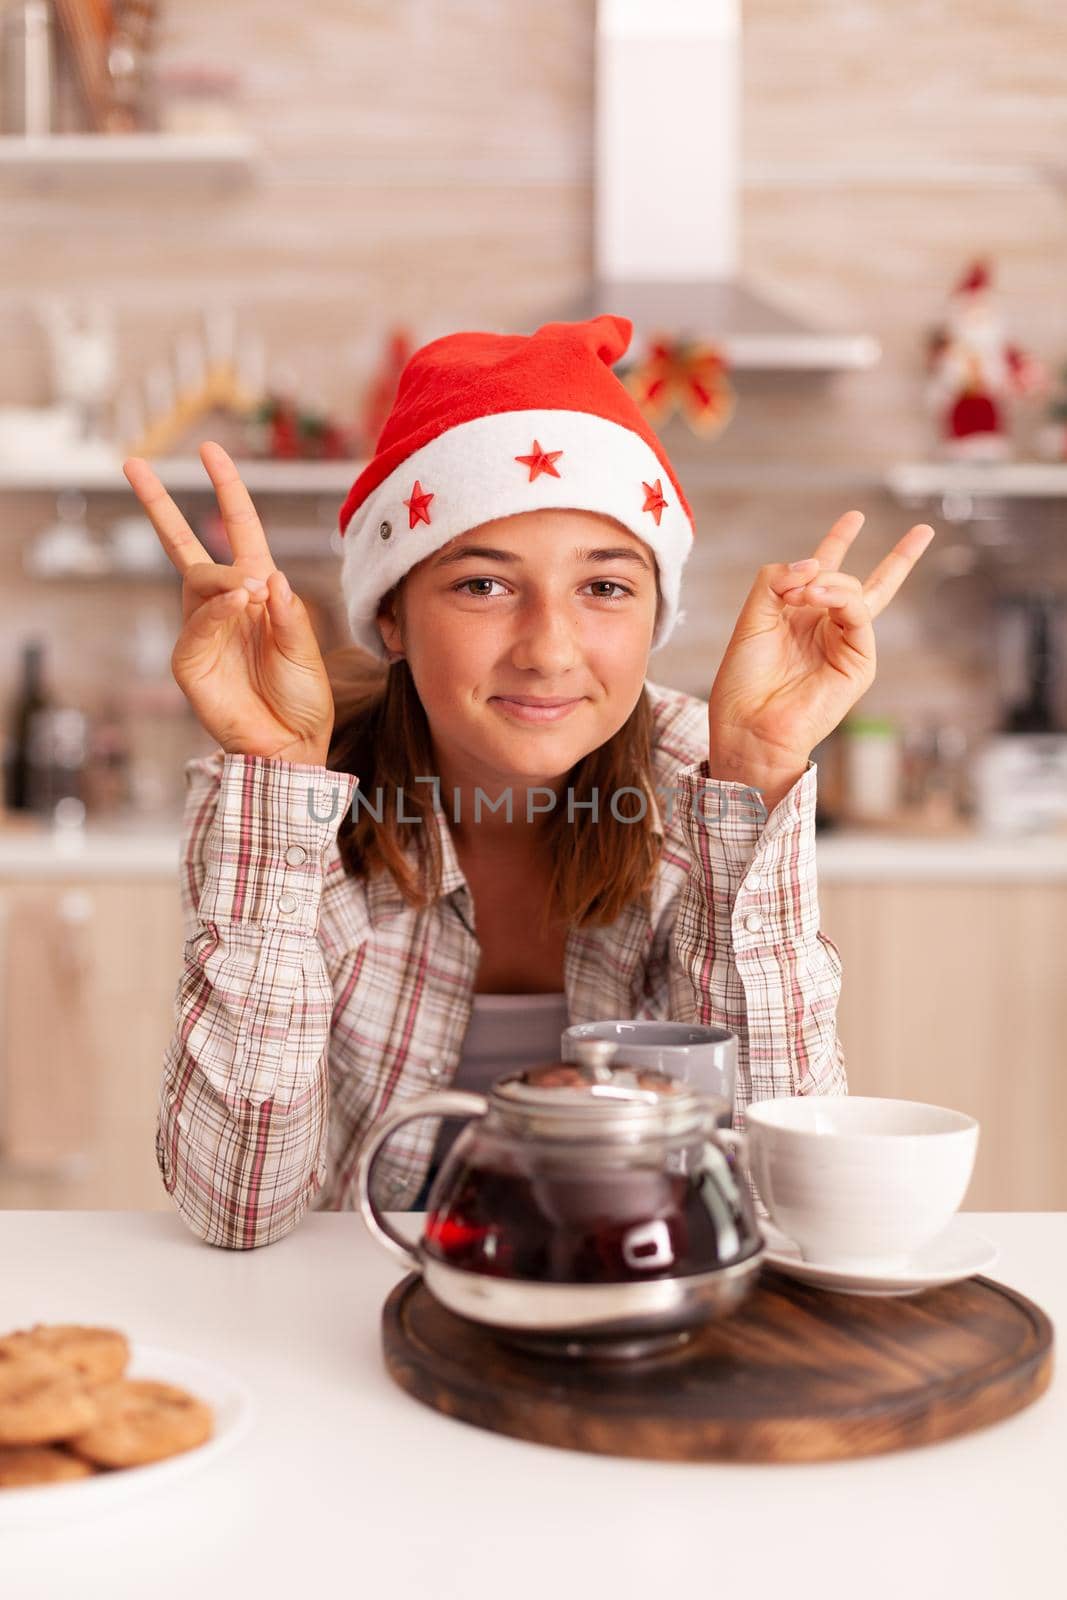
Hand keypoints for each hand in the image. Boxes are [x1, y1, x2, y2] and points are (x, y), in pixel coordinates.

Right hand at [122, 441, 334, 764]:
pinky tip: (239, 603)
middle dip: (159, 504)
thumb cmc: (303, 698)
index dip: (226, 489)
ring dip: (224, 578)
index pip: (239, 529)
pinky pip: (198, 623)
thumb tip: (268, 578)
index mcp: (259, 591)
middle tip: (133, 464)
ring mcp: (203, 630)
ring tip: (252, 592)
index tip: (210, 450)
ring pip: (199, 582)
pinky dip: (217, 609)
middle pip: (184, 545)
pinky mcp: (190, 661)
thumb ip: (288, 614)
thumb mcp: (306, 650)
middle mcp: (226, 604)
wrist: (293, 745)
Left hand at [707, 510, 935, 782]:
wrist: (748, 725)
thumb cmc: (744, 681)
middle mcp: (825, 629)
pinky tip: (817, 597)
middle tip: (908, 528)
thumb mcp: (752, 618)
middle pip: (862, 584)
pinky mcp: (859, 662)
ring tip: (804, 593)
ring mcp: (845, 645)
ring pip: (852, 592)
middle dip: (894, 558)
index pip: (823, 574)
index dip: (838, 543)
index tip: (855, 517)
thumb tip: (813, 562)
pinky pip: (858, 614)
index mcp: (798, 618)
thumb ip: (777, 580)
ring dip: (828, 582)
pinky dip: (839, 598)